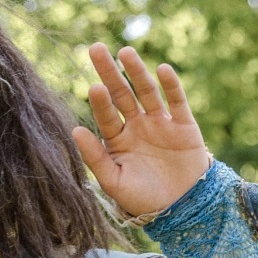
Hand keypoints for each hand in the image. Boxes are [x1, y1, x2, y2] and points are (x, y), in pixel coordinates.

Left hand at [72, 43, 209, 217]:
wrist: (181, 208)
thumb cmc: (142, 198)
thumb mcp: (114, 181)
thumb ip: (94, 157)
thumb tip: (73, 131)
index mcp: (117, 140)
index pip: (105, 115)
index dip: (100, 101)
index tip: (93, 86)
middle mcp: (137, 126)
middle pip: (122, 94)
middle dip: (109, 72)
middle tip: (95, 49)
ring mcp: (161, 123)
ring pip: (147, 92)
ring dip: (137, 72)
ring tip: (125, 52)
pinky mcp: (184, 125)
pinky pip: (177, 101)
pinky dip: (171, 85)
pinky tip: (162, 69)